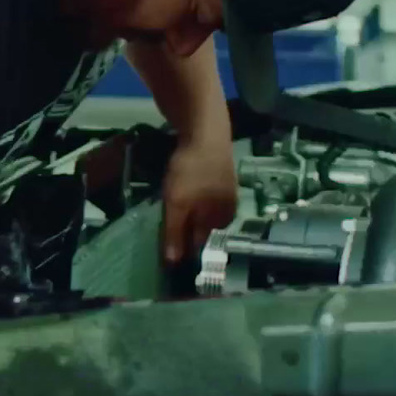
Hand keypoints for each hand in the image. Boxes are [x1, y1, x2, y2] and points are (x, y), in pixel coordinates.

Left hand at [161, 135, 239, 264]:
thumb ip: (175, 233)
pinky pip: (208, 199)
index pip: (200, 246)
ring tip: (176, 210)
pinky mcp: (224, 180)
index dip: (183, 249)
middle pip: (205, 231)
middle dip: (188, 233)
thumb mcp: (177, 204)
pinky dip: (197, 201)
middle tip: (168, 229)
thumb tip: (173, 263)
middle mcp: (228, 212)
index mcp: (219, 221)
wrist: (207, 132)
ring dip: (192, 216)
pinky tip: (188, 194)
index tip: (167, 250)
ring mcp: (229, 195)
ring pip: (207, 214)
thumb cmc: (191, 171)